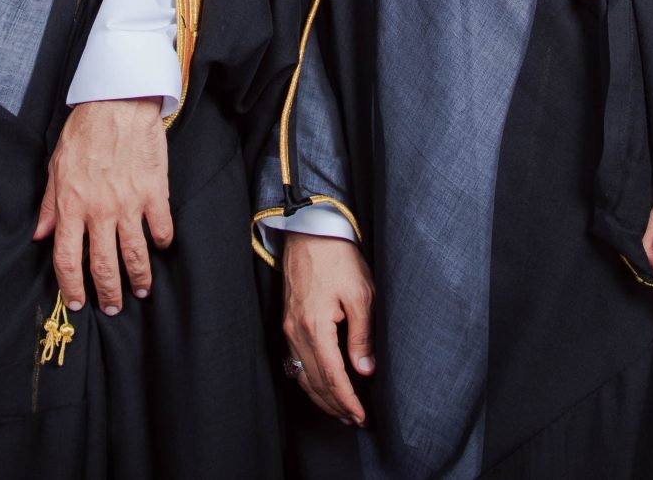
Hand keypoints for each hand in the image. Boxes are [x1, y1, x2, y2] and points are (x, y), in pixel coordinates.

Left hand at [35, 98, 172, 316]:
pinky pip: (161, 229)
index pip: (67, 260)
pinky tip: (161, 247)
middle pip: (103, 267)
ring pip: (135, 256)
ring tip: (141, 290)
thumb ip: (49, 206)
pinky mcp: (155, 193)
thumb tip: (39, 236)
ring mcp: (129, 204)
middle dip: (108, 294)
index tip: (77, 302)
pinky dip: (163, 243)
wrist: (118, 102)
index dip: (70, 289)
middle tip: (112, 307)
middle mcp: (100, 211)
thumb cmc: (84, 131)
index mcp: (72, 206)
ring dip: (139, 279)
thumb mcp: (56, 167)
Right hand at [281, 232, 373, 424]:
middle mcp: (296, 332)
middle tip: (355, 420)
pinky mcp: (288, 322)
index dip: (347, 401)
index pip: (332, 377)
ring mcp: (289, 328)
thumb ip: (361, 336)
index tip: (361, 416)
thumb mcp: (361, 295)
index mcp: (315, 326)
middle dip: (336, 405)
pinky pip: (296, 361)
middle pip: (315, 382)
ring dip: (321, 397)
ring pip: (302, 375)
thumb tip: (364, 371)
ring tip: (341, 411)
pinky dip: (309, 380)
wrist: (310, 232)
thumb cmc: (338, 258)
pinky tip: (321, 386)